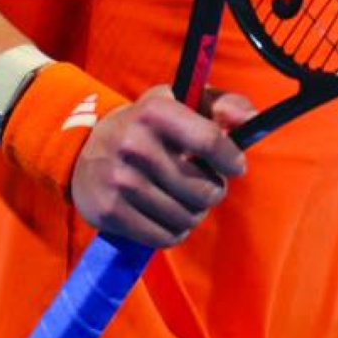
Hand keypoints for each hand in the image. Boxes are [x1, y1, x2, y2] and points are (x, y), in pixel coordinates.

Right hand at [70, 84, 254, 247]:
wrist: (85, 147)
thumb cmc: (149, 122)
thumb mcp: (181, 100)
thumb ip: (222, 104)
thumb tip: (252, 119)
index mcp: (155, 111)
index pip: (209, 141)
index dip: (231, 159)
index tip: (236, 165)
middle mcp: (135, 144)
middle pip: (203, 188)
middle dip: (213, 190)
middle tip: (205, 183)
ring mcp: (120, 181)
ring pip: (186, 217)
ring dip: (195, 213)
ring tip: (187, 199)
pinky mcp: (109, 212)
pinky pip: (164, 237)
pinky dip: (175, 231)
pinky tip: (169, 215)